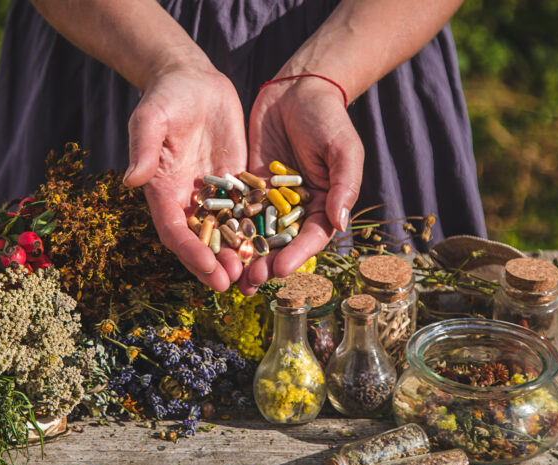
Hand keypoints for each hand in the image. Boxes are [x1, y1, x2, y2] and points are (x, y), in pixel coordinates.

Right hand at [123, 64, 246, 290]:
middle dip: (217, 265)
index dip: (191, 253)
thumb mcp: (150, 119)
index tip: (209, 270)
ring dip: (239, 255)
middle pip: (202, 241)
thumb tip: (131, 180)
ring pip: (227, 233)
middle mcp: (188, 201)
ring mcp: (214, 195)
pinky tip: (274, 246)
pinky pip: (248, 211)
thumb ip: (143, 149)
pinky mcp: (237, 183)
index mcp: (163, 192)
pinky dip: (258, 231)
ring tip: (255, 274)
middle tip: (235, 283)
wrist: (192, 81)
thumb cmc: (165, 98)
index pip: (175, 232)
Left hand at [239, 77, 364, 294]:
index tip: (280, 271)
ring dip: (244, 254)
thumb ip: (344, 185)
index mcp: (324, 205)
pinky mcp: (247, 185)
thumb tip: (340, 223)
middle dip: (266, 263)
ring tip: (230, 273)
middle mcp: (296, 208)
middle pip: (281, 243)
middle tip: (249, 281)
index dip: (296, 256)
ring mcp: (269, 198)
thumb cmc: (329, 118)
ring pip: (256, 232)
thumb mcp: (344, 149)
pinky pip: (236, 208)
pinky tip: (213, 242)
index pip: (311, 238)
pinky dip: (226, 226)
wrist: (298, 89)